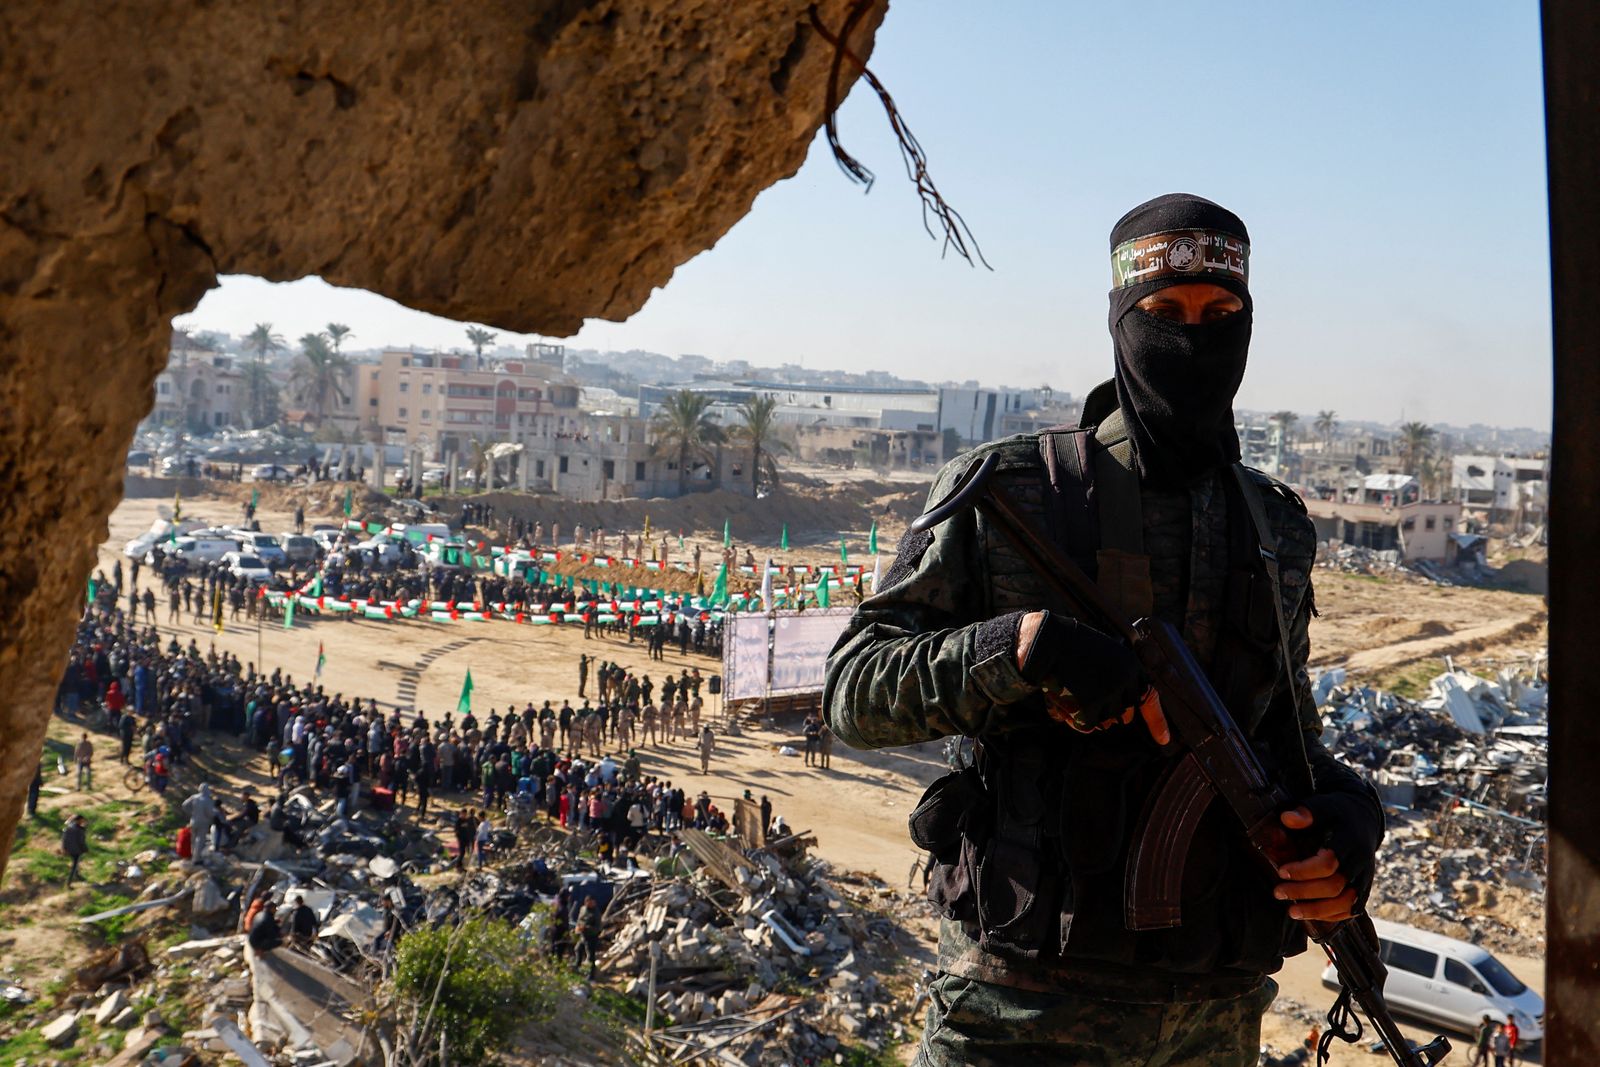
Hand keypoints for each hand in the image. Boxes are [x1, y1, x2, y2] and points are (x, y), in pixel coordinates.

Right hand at [1015, 611, 1167, 743]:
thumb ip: (1119, 679)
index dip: (1157, 722)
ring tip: (1070, 692)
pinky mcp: (1089, 707)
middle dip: (1109, 712)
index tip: (1164, 741)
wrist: (1045, 642)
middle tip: (1087, 696)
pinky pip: (1085, 726)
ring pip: (1104, 721)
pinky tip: (1062, 701)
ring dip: (1088, 714)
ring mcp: (1108, 695)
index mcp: (1130, 666)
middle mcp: (1124, 681)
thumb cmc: (1070, 647)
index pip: (1149, 699)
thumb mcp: (1105, 655)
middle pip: (1124, 714)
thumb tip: (1122, 714)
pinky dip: (1073, 720)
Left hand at [1270, 807, 1358, 922]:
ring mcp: (1364, 877)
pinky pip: (1352, 909)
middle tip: (1278, 892)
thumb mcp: (1324, 804)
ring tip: (1292, 912)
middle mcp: (1360, 862)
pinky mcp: (1364, 888)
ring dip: (1317, 911)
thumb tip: (1287, 819)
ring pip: (1346, 903)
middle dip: (1304, 892)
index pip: (1329, 863)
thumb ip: (1307, 812)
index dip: (1304, 871)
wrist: (1364, 819)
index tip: (1281, 871)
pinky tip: (1311, 916)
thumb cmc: (1338, 812)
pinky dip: (1332, 916)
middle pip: (1335, 886)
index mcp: (1350, 841)